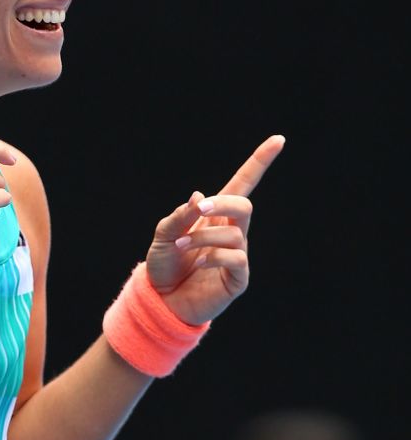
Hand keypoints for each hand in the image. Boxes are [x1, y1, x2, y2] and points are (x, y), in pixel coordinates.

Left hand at [144, 135, 285, 324]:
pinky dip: (213, 256)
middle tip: (199, 210)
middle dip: (223, 204)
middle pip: (243, 205)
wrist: (160, 300)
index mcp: (215, 215)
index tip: (278, 139)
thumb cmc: (163, 265)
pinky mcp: (238, 279)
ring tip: (180, 248)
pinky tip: (199, 263)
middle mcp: (231, 232)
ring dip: (202, 237)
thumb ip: (180, 216)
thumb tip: (200, 196)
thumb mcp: (163, 235)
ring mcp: (237, 255)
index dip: (260, 162)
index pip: (243, 184)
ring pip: (234, 233)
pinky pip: (236, 259)